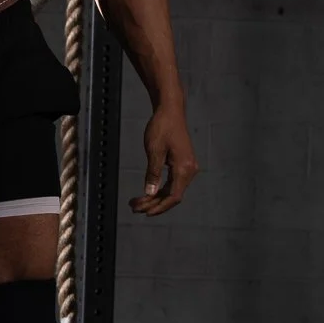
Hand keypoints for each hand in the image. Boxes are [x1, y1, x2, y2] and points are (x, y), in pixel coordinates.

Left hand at [130, 100, 196, 215]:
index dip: (159, 207)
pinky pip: (172, 182)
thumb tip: (150, 193)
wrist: (170, 110)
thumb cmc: (162, 127)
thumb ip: (153, 173)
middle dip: (153, 204)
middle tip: (133, 208)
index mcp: (184, 168)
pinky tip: (147, 192)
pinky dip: (159, 189)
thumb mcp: (154, 150)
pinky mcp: (183, 164)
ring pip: (172, 190)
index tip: (144, 212)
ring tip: (136, 202)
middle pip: (172, 196)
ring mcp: (187, 167)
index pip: (173, 197)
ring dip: (155, 198)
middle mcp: (189, 170)